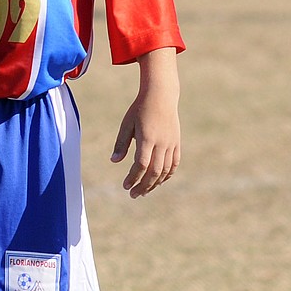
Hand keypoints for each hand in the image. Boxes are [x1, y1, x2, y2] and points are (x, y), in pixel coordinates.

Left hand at [110, 51, 180, 198]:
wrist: (161, 95)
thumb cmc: (140, 108)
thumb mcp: (127, 124)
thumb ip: (121, 143)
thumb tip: (114, 161)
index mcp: (147, 138)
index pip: (141, 165)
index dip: (133, 178)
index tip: (125, 185)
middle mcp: (161, 143)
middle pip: (154, 172)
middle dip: (143, 186)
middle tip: (133, 195)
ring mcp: (171, 143)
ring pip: (165, 170)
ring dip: (155, 183)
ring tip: (144, 191)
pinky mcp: (176, 142)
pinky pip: (174, 163)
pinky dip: (167, 175)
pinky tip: (158, 181)